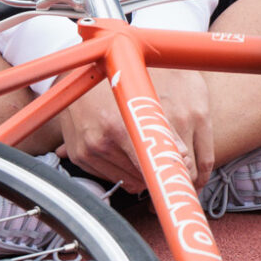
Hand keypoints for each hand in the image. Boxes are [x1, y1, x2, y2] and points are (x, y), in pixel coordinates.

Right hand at [57, 68, 214, 193]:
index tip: (177, 172)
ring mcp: (88, 152)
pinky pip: (111, 178)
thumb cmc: (113, 83)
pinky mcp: (80, 157)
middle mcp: (100, 143)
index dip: (166, 170)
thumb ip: (164, 128)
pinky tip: (125, 150)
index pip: (150, 166)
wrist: (74, 79)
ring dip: (140, 172)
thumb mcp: (143, 99)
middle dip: (155, 169)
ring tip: (143, 149)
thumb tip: (185, 157)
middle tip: (163, 156)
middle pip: (141, 177)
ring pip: (128, 181)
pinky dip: (123, 170)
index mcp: (118, 128)